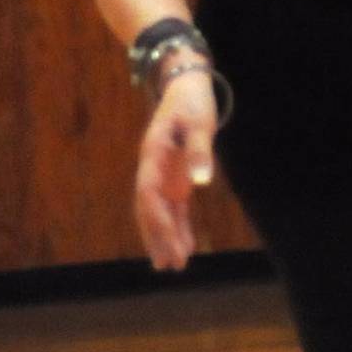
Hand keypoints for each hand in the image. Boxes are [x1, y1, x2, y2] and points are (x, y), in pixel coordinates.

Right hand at [134, 63, 217, 270]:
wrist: (186, 86)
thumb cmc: (192, 103)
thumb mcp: (200, 123)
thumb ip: (200, 151)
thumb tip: (202, 182)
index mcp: (153, 155)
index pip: (149, 194)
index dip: (156, 219)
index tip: (168, 241)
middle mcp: (152, 169)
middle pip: (149, 209)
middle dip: (157, 237)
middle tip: (168, 265)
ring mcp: (163, 175)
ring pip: (159, 212)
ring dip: (166, 237)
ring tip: (175, 265)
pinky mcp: (175, 178)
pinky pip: (175, 207)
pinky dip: (179, 226)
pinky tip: (186, 247)